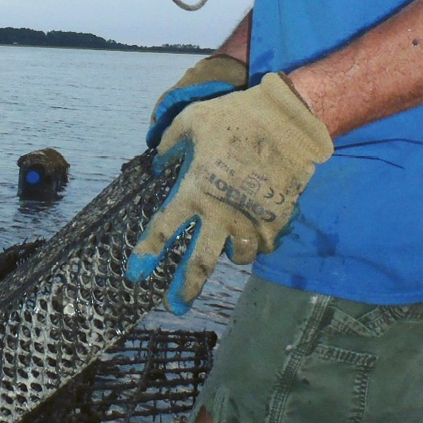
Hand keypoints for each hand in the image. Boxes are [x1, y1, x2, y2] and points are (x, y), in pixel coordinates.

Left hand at [128, 72, 332, 313]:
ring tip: (224, 251)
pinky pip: (265, 245)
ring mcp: (252, 219)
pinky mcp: (278, 219)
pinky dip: (258, 243)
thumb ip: (169, 145)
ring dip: (228, 257)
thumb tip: (158, 165)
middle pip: (200, 263)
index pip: (163, 229)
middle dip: (186, 288)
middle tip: (175, 306)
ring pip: (237, 257)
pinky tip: (255, 234)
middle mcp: (221, 213)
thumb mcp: (190, 120)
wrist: (287, 120)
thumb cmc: (234, 116)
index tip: (135, 274)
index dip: (147, 252)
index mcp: (194, 190)